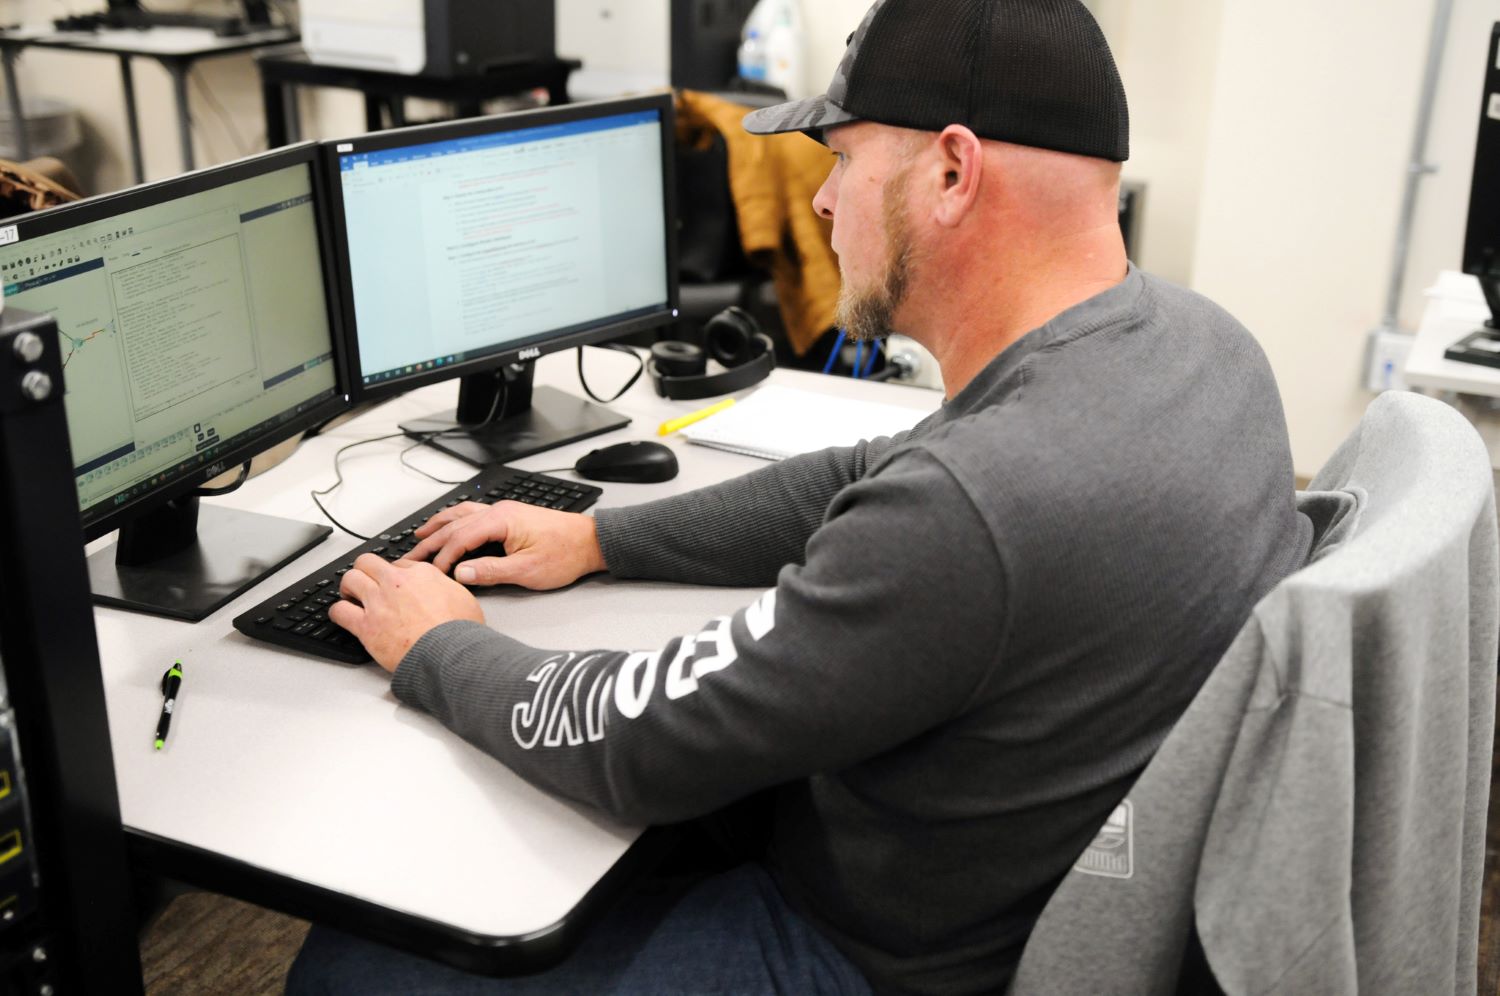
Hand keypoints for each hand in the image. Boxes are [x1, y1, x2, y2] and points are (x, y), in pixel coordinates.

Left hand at [329, 554, 483, 672]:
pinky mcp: (366, 626)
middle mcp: (396, 583)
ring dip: (349, 587)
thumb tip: (442, 587)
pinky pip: (339, 611)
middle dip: (365, 570)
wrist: (449, 653)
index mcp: (422, 574)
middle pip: (368, 562)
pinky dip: (338, 612)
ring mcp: (378, 602)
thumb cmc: (460, 631)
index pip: (398, 563)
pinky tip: (342, 615)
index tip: (393, 582)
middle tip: (366, 582)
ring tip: (351, 596)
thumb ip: (446, 587)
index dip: (393, 573)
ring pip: (350, 579)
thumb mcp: (464, 597)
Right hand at [403, 500, 606, 589]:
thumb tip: (460, 573)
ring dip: (440, 525)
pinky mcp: (510, 518)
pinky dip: (456, 522)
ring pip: (463, 514)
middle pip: (456, 524)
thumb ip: (491, 571)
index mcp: (502, 520)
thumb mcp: (527, 571)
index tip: (430, 572)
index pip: (460, 537)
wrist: (591, 543)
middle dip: (431, 540)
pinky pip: (474, 515)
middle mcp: (500, 511)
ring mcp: (505, 512)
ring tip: (420, 535)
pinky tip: (451, 527)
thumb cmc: (566, 554)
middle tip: (410, 555)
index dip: (442, 556)